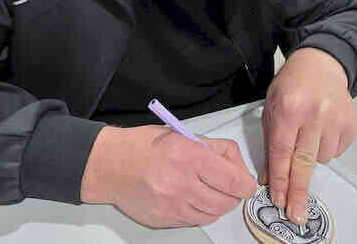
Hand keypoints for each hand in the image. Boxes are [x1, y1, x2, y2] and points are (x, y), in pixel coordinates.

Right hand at [81, 125, 256, 227]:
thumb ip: (214, 149)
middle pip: (227, 201)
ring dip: (216, 204)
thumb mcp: (182, 135)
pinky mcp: (165, 219)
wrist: (110, 165)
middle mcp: (180, 182)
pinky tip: (190, 197)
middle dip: (233, 194)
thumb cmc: (144, 146)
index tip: (246, 182)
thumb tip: (237, 167)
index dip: (246, 183)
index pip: (233, 180)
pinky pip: (195, 221)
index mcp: (187, 155)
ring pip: (213, 214)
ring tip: (205, 189)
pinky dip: (199, 211)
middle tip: (227, 185)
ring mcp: (171, 204)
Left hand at [262, 48, 356, 224]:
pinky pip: (337, 151)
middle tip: (296, 215)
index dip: (280, 179)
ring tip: (307, 135)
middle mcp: (313, 114)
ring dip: (312, 157)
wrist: (321, 64)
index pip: (282, 152)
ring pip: (322, 159)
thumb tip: (270, 178)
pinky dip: (327, 148)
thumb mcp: (272, 107)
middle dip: (298, 191)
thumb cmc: (291, 85)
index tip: (278, 200)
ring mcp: (335, 119)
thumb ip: (270, 142)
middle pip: (304, 162)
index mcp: (289, 108)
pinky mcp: (351, 123)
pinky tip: (321, 131)